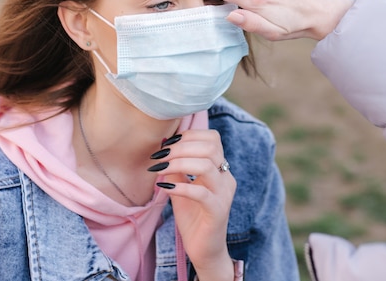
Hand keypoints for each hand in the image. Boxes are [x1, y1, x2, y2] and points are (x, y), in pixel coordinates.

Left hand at [150, 130, 234, 280]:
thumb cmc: (193, 218)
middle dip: (181, 147)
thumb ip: (176, 170)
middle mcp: (226, 178)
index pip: (213, 138)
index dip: (189, 135)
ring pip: (206, 166)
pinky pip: (201, 192)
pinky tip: (165, 189)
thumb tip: (163, 149)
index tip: (167, 144)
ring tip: (161, 169)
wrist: (205, 250)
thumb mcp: (181, 188)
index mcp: (220, 169)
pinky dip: (181, 187)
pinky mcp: (218, 211)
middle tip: (160, 156)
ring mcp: (224, 194)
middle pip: (210, 147)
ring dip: (179, 163)